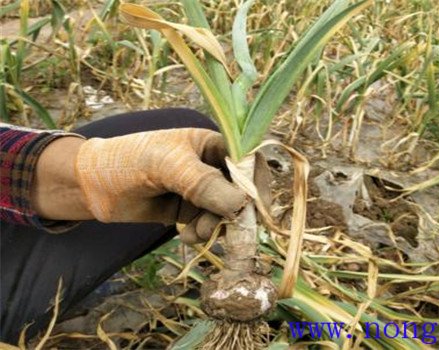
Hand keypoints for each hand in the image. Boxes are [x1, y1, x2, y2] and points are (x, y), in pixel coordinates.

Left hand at [32, 129, 247, 231]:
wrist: (92, 186)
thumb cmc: (128, 161)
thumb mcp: (168, 166)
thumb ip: (204, 184)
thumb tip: (241, 205)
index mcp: (211, 144)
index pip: (247, 161)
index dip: (257, 183)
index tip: (257, 207)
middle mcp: (211, 167)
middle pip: (241, 191)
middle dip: (235, 212)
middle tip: (230, 230)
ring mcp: (201, 191)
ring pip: (226, 213)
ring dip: (216, 226)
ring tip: (196, 234)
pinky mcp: (189, 211)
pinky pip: (209, 225)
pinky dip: (203, 233)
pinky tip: (187, 236)